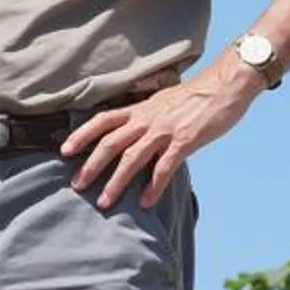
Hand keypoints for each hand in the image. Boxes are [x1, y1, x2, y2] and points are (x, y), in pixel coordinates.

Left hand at [61, 65, 259, 209]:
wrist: (224, 86)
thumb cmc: (196, 96)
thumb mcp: (163, 101)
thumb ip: (148, 116)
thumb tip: (136, 131)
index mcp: (141, 110)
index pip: (103, 120)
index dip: (82, 134)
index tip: (65, 150)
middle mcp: (147, 120)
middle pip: (110, 143)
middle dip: (91, 166)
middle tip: (77, 186)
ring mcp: (165, 131)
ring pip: (132, 159)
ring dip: (116, 183)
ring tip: (105, 202)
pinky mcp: (184, 142)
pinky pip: (164, 168)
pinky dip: (153, 187)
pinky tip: (146, 203)